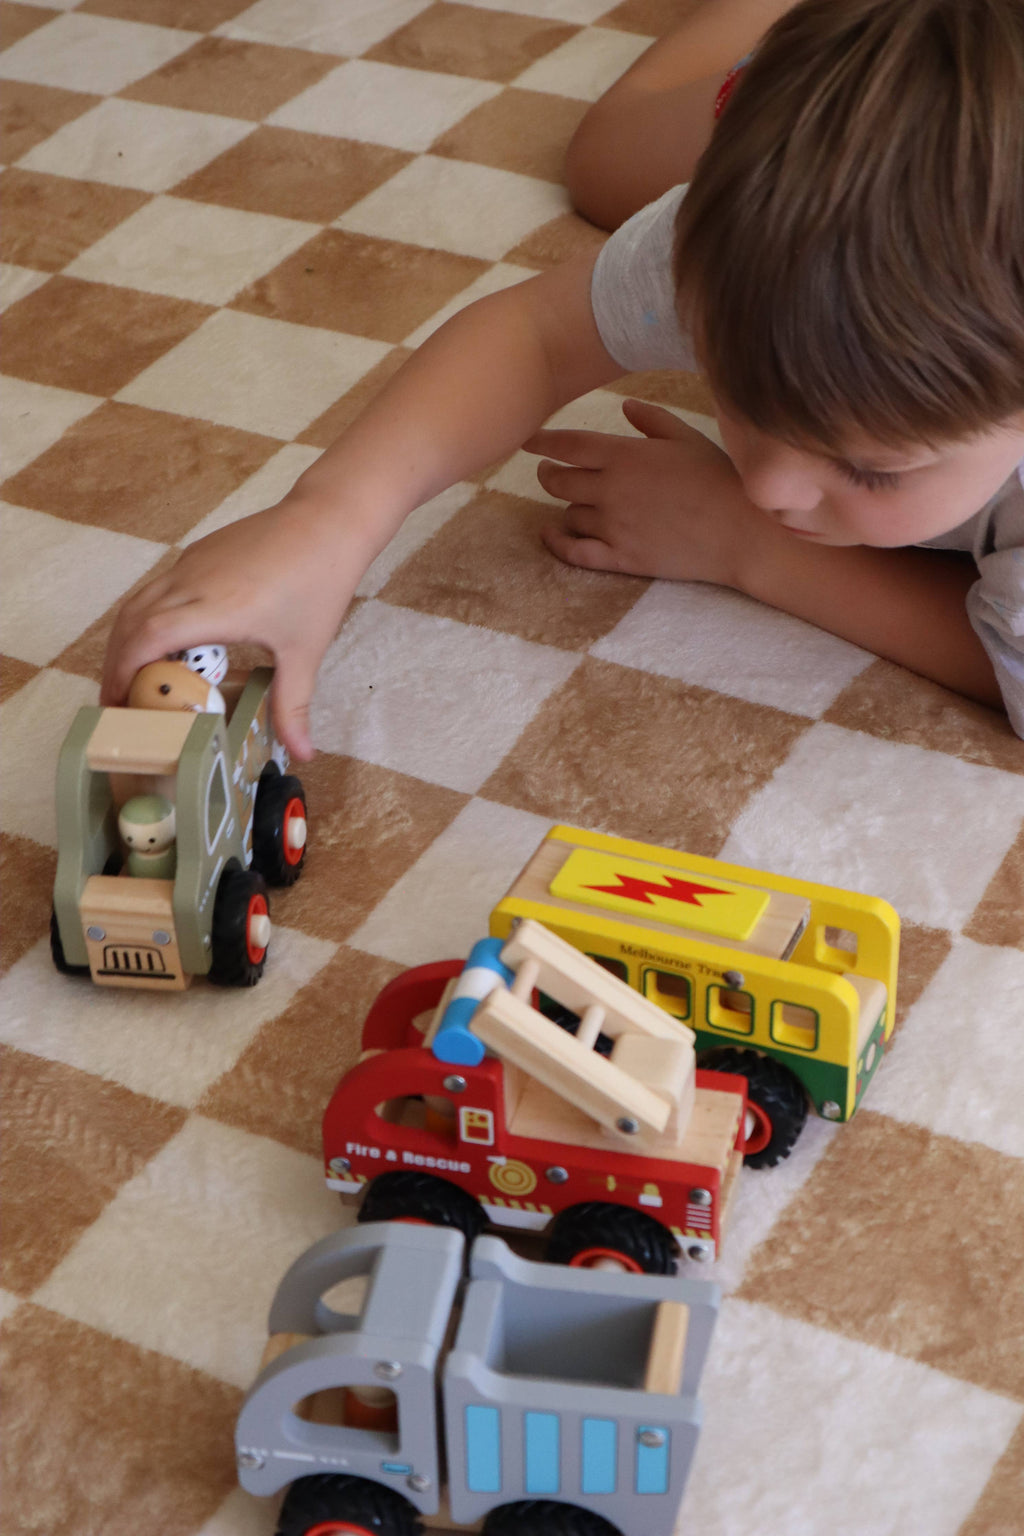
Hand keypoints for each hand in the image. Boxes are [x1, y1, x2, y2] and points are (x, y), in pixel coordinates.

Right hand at [101, 494, 371, 760]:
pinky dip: (145, 617)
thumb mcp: (305, 651)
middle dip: (116, 664)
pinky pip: (157, 587)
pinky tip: (161, 642)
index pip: (147, 638)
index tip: (118, 704)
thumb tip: (302, 753)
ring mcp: (191, 564)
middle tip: (117, 702)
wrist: (327, 520)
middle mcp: (192, 583)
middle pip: (130, 622)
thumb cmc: (318, 582)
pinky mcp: (198, 554)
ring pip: (138, 601)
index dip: (124, 671)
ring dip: (126, 639)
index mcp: (214, 608)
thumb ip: (293, 704)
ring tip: (131, 676)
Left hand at [525, 398, 760, 588]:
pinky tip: (550, 535)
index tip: (529, 441)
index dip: (543, 442)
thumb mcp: (688, 439)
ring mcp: (614, 527)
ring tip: (577, 503)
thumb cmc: (719, 481)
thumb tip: (625, 407)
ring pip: (569, 515)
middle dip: (548, 475)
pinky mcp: (621, 558)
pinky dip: (557, 543)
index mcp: (625, 456)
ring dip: (569, 507)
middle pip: (558, 482)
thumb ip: (652, 420)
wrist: (741, 534)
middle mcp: (611, 491)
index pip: (568, 445)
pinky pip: (575, 552)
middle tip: (548, 472)